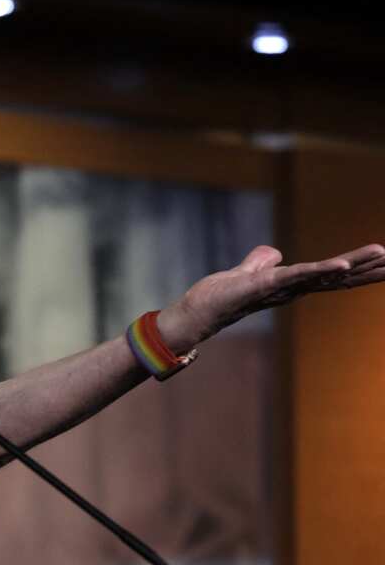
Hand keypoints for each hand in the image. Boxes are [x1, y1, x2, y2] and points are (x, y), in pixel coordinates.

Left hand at [160, 243, 384, 350]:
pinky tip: (341, 265)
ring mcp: (281, 289)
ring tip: (383, 254)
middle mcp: (292, 290)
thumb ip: (260, 262)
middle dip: (369, 269)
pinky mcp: (264, 285)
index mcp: (292, 284)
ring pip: (325, 275)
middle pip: (338, 277)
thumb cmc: (221, 296)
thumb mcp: (246, 272)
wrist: (197, 312)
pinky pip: (297, 276)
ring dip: (355, 265)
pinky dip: (320, 270)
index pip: (332, 274)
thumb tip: (274, 252)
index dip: (358, 267)